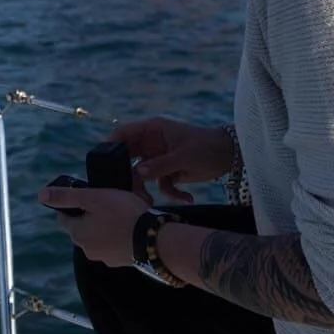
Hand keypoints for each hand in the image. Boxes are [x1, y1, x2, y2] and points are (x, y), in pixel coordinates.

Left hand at [38, 181, 148, 265]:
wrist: (152, 240)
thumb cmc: (121, 213)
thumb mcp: (92, 197)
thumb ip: (66, 196)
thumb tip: (41, 194)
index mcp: (76, 233)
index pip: (63, 218)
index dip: (72, 205)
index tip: (86, 196)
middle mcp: (86, 249)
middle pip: (80, 229)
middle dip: (89, 216)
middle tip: (106, 203)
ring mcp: (103, 258)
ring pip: (97, 238)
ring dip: (103, 228)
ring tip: (120, 214)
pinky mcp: (120, 262)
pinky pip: (112, 246)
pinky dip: (116, 238)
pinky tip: (129, 228)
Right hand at [114, 115, 233, 195]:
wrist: (229, 156)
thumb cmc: (207, 146)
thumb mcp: (184, 156)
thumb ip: (161, 164)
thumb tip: (138, 172)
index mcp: (152, 130)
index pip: (123, 134)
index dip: (110, 146)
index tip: (104, 164)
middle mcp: (151, 143)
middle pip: (127, 158)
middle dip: (127, 176)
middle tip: (126, 191)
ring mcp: (158, 158)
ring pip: (140, 175)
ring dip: (145, 190)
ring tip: (149, 203)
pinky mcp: (167, 172)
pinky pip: (159, 185)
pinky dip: (171, 194)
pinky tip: (188, 197)